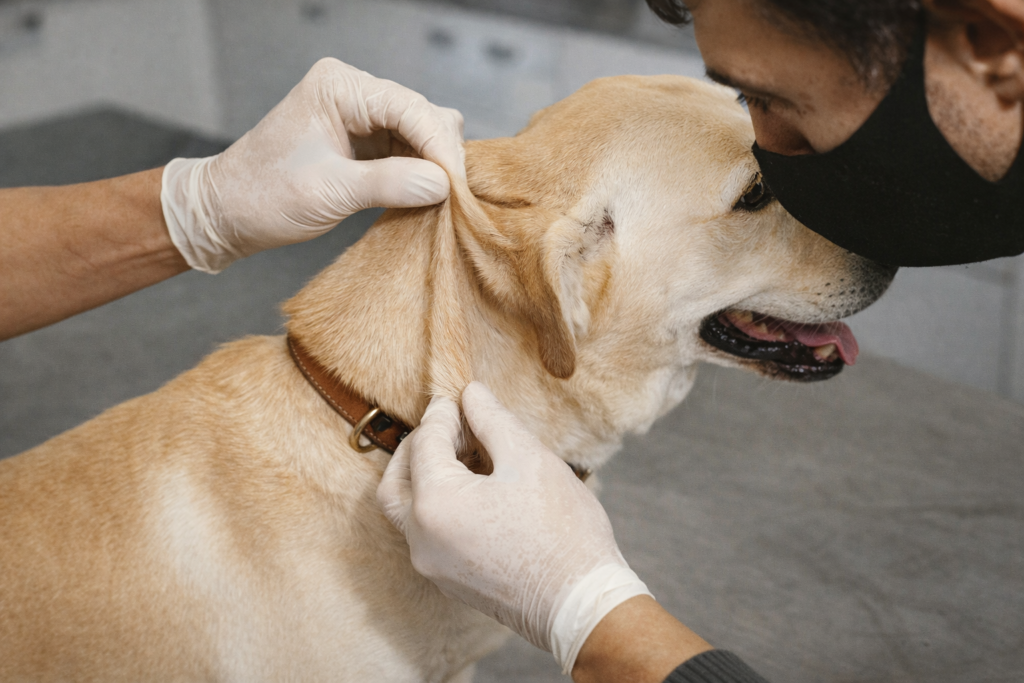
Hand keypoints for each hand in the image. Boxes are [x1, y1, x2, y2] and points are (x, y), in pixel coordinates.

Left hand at [161, 58, 463, 272]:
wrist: (227, 211)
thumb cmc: (262, 195)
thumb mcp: (328, 192)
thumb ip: (388, 183)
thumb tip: (442, 185)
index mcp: (339, 87)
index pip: (410, 108)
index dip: (440, 148)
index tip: (458, 188)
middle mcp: (353, 92)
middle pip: (424, 115)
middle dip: (442, 156)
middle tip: (455, 201)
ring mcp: (361, 115)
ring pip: (423, 133)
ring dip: (435, 167)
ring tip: (442, 204)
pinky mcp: (365, 141)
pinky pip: (409, 151)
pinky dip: (422, 175)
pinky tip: (425, 198)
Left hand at [377, 382, 651, 673]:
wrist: (580, 603)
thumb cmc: (561, 530)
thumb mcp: (528, 459)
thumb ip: (492, 420)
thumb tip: (470, 394)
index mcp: (435, 503)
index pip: (425, 443)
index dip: (442, 414)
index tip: (461, 397)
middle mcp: (421, 538)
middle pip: (396, 479)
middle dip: (420, 445)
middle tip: (453, 424)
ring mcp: (431, 565)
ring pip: (407, 509)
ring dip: (425, 477)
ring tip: (466, 456)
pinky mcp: (447, 580)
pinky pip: (426, 533)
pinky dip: (437, 504)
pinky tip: (474, 490)